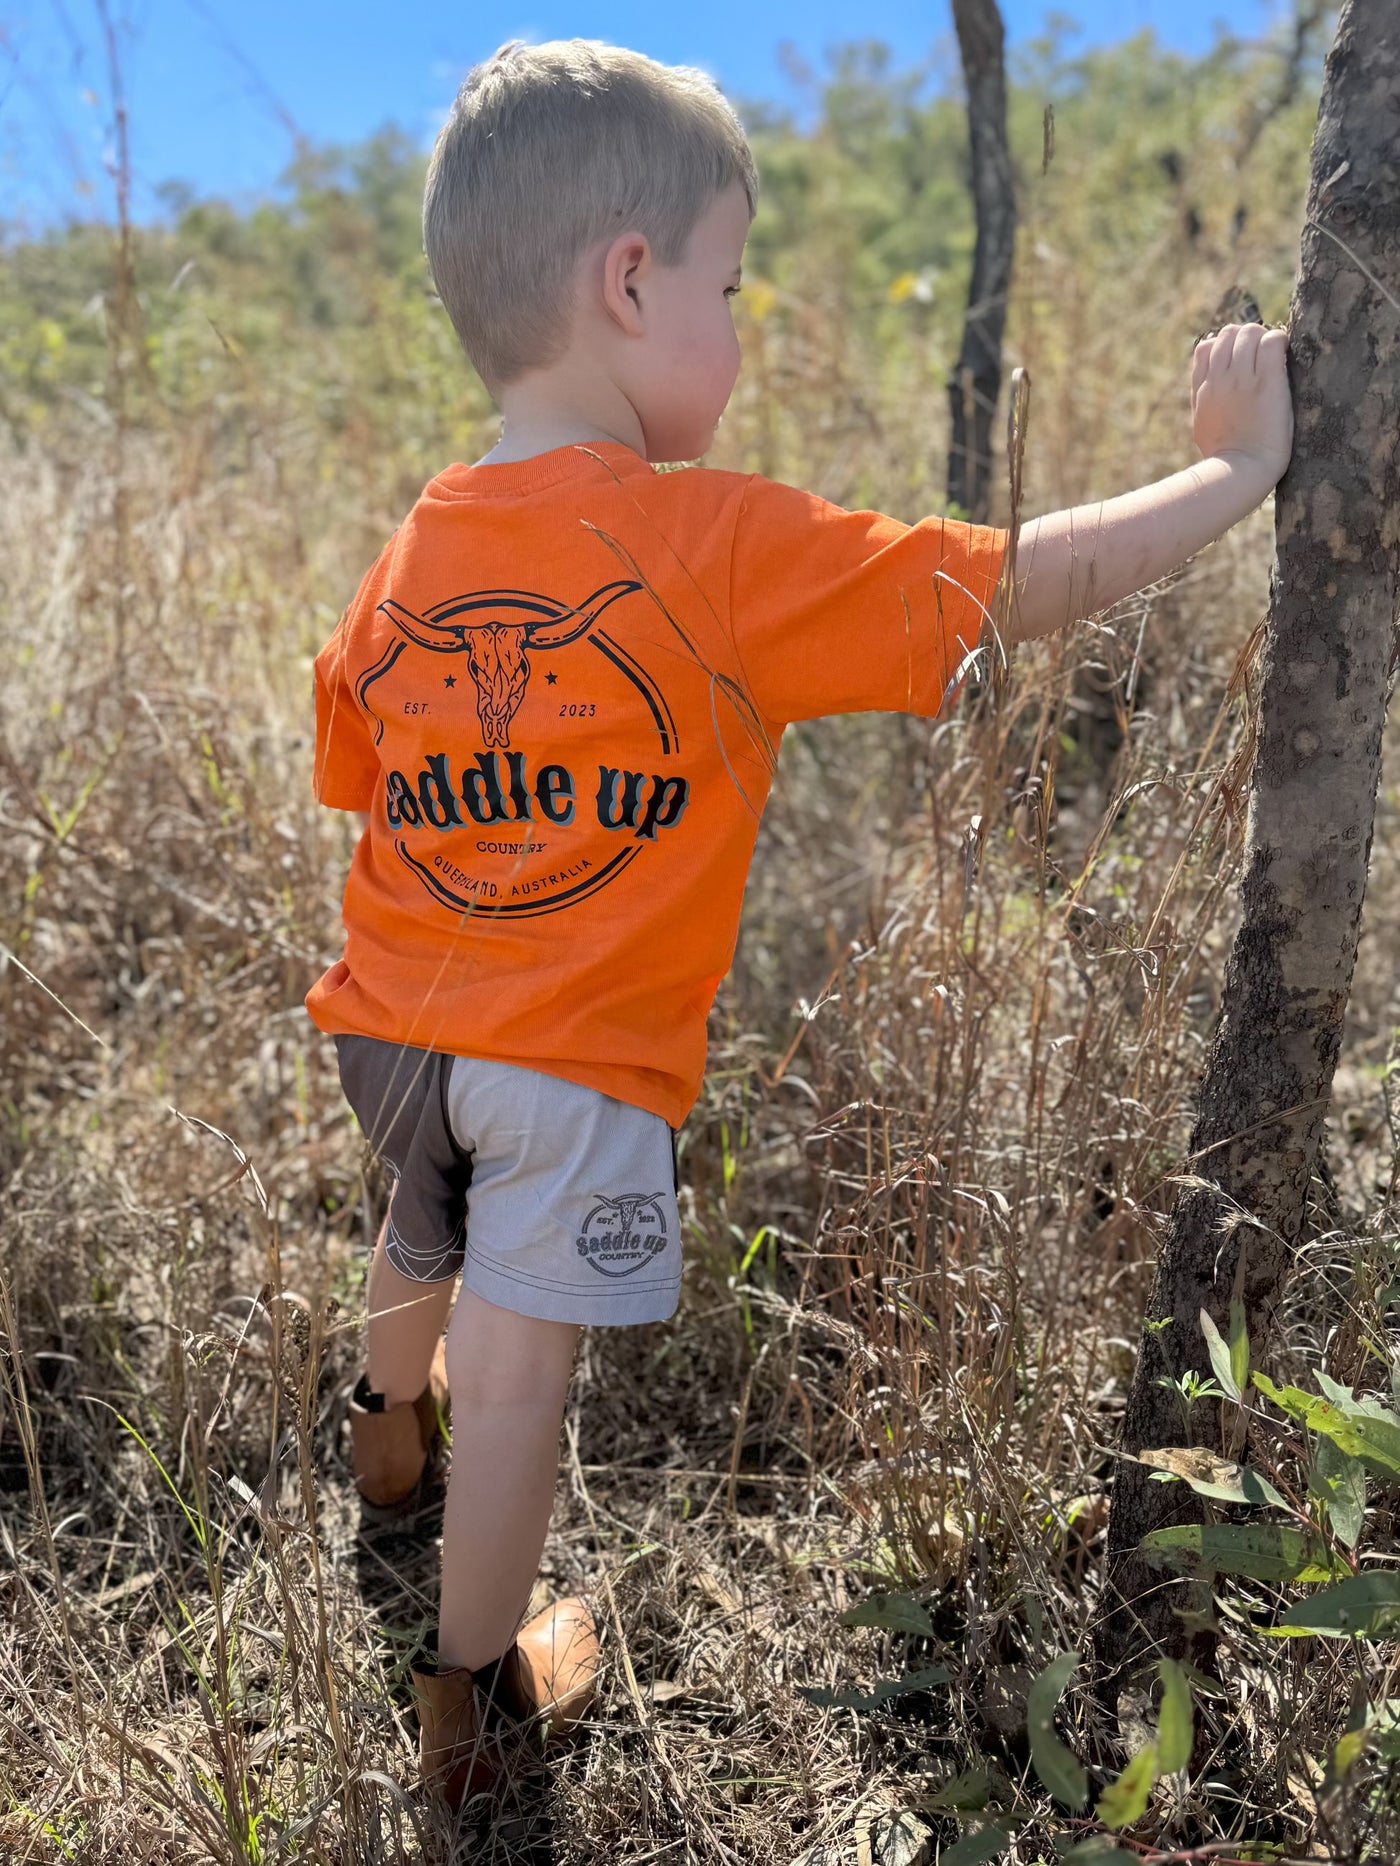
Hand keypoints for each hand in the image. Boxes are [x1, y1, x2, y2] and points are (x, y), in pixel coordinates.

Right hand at [1191, 322, 1292, 485]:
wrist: (1241, 471)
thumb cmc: (1225, 458)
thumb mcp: (1203, 425)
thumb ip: (1205, 400)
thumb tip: (1209, 388)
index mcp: (1203, 389)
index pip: (1206, 346)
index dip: (1225, 347)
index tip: (1240, 360)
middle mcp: (1219, 379)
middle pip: (1229, 333)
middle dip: (1247, 338)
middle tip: (1263, 355)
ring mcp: (1242, 378)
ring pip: (1251, 331)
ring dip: (1264, 338)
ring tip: (1275, 356)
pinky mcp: (1267, 381)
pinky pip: (1273, 341)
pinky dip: (1280, 341)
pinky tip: (1285, 356)